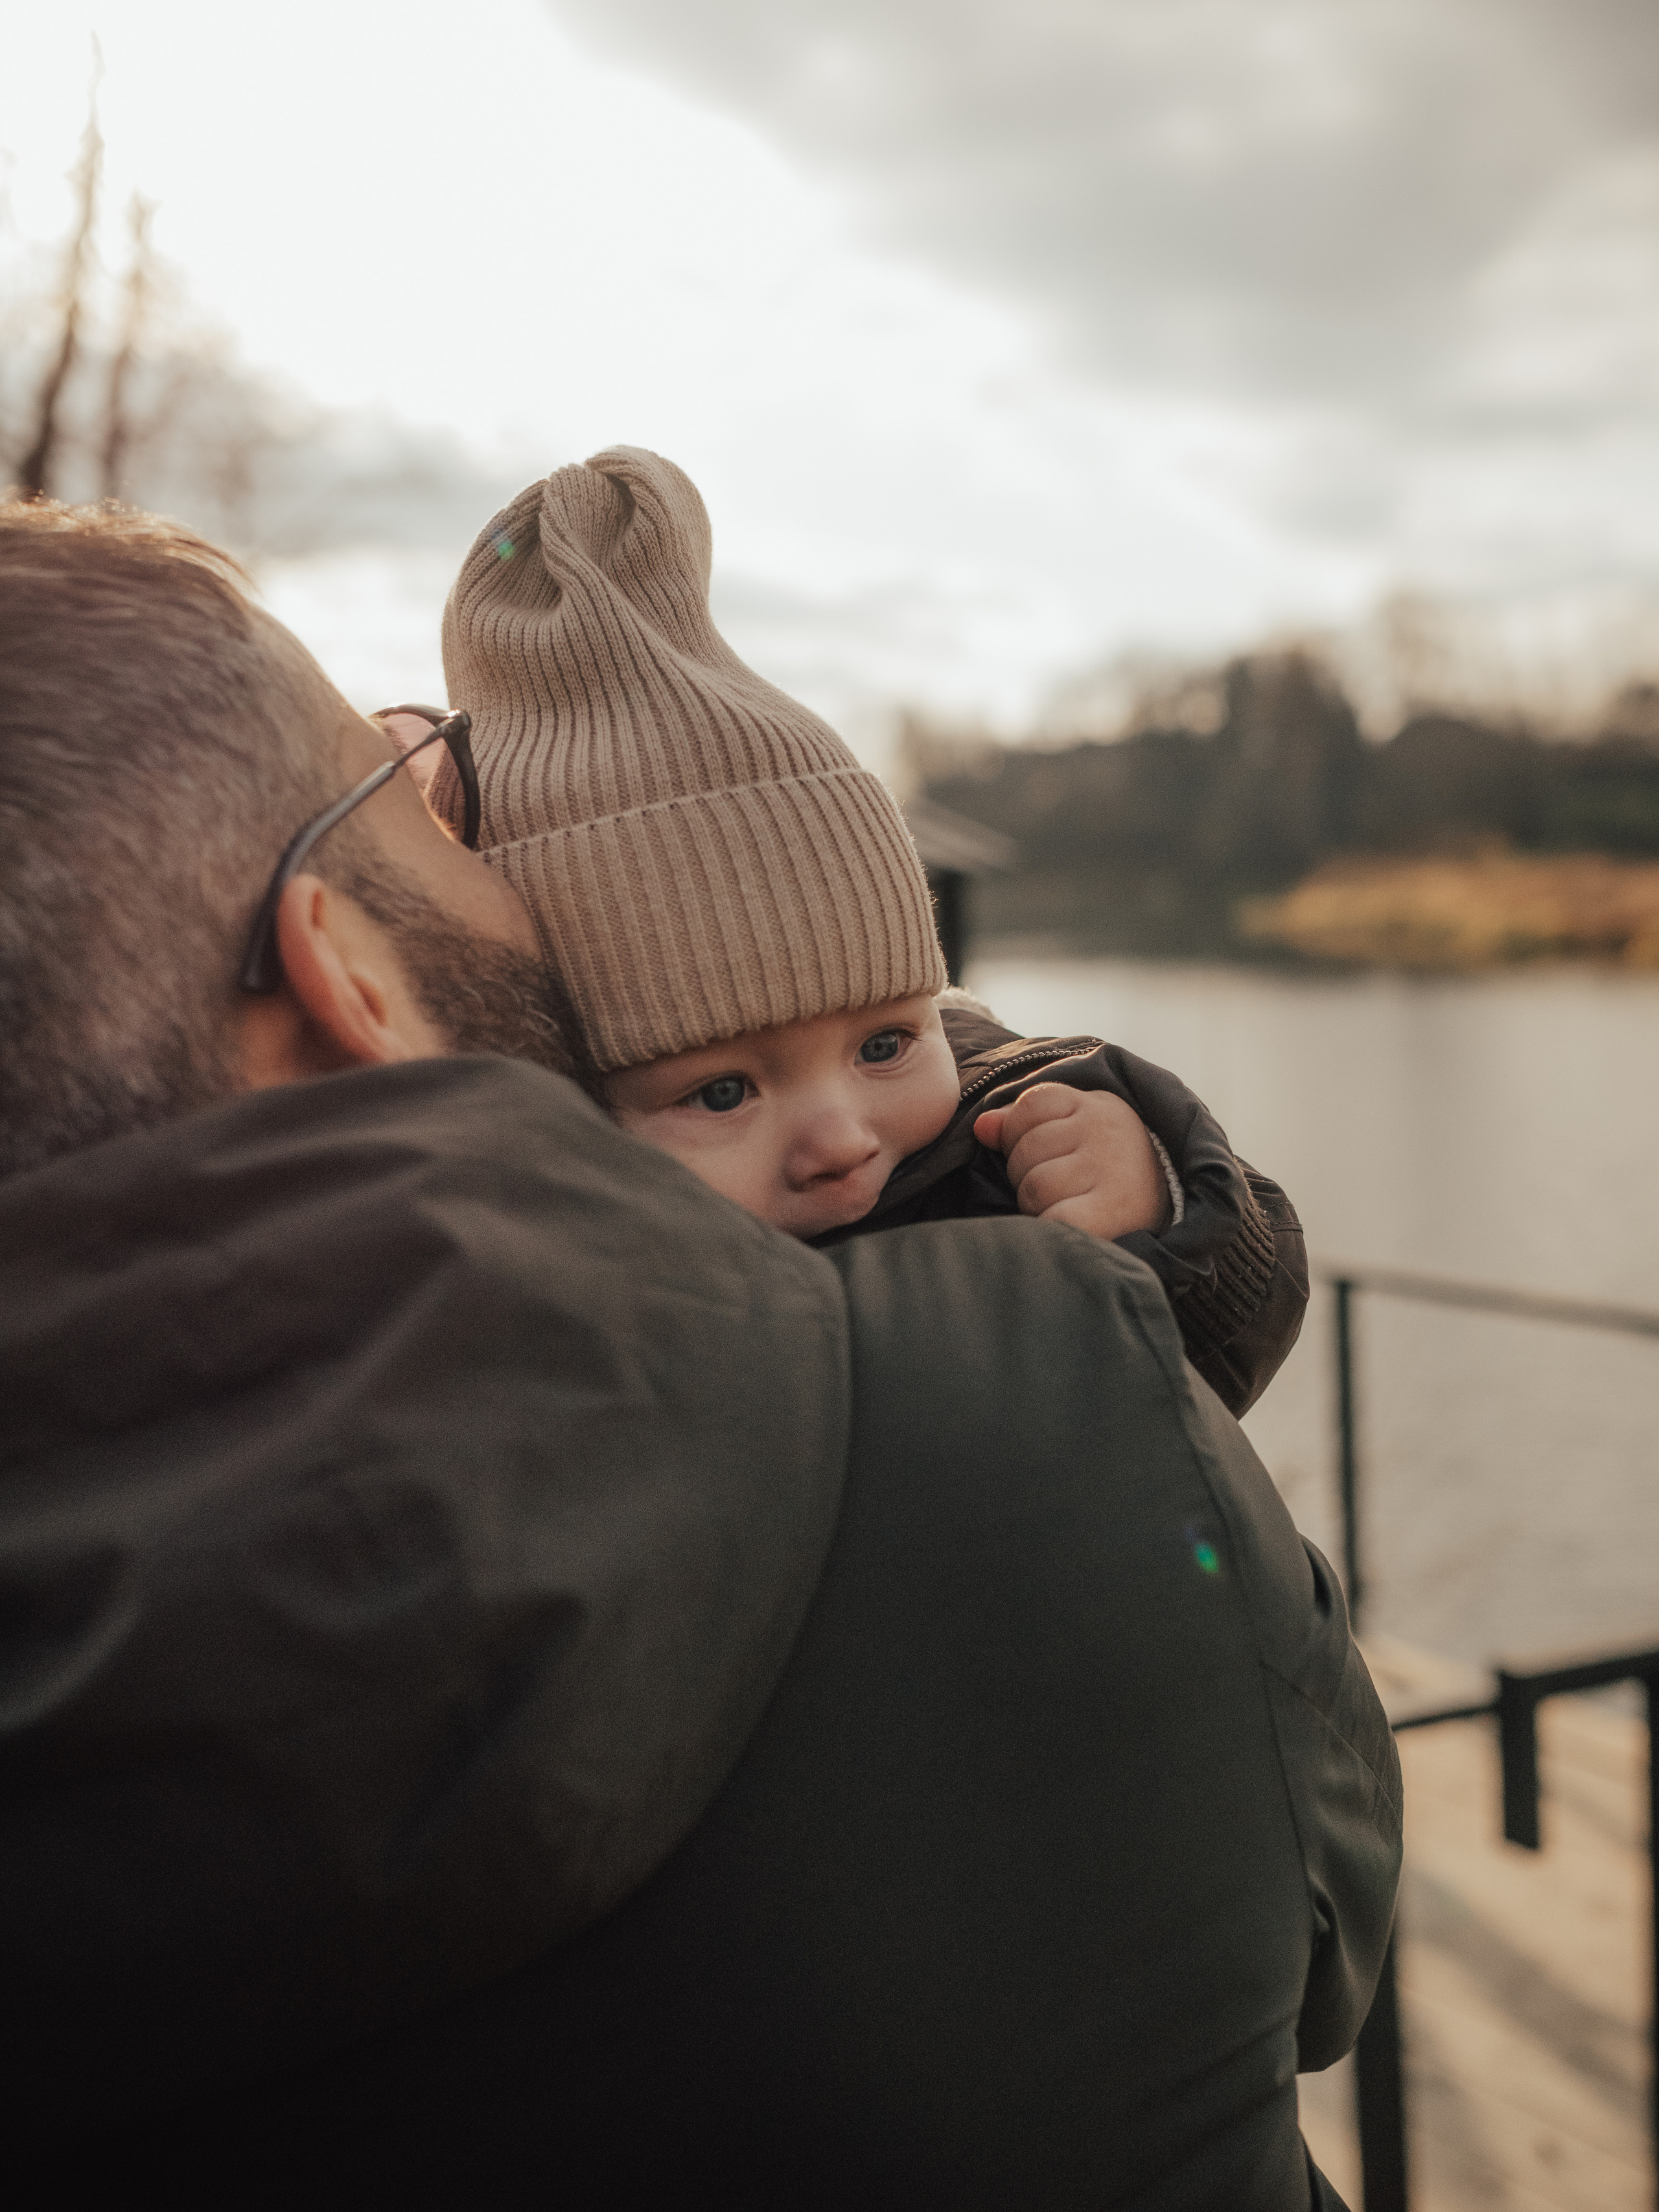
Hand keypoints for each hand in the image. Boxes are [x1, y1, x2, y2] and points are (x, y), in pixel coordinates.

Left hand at [974, 1083, 1170, 1241]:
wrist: (1171, 1213)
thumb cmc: (1108, 1171)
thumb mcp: (1075, 1131)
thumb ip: (1024, 1122)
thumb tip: (982, 1127)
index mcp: (1096, 1107)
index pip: (1032, 1104)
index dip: (1020, 1133)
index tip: (1044, 1154)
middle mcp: (1105, 1132)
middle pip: (1025, 1150)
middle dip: (1027, 1175)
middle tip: (1058, 1189)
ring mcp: (1110, 1171)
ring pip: (1033, 1187)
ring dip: (1038, 1206)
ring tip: (1067, 1207)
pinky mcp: (1110, 1212)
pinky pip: (1052, 1218)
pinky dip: (1051, 1227)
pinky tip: (1071, 1227)